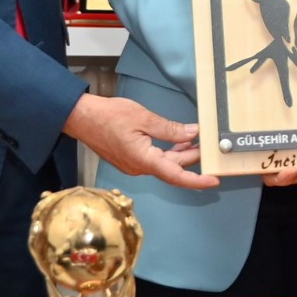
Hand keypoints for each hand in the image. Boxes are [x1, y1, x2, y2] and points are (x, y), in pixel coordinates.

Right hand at [61, 94, 219, 190]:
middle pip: (172, 168)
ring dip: (180, 153)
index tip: (214, 180)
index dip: (197, 180)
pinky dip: (168, 151)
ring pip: (164, 163)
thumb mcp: (143, 118)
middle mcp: (139, 167)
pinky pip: (154, 159)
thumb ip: (170, 129)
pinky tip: (177, 140)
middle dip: (192, 158)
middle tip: (209, 145)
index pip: (176, 175)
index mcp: (144, 160)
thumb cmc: (108, 116)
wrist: (81, 118)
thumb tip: (192, 133)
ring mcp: (134, 164)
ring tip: (196, 140)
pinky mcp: (130, 158)